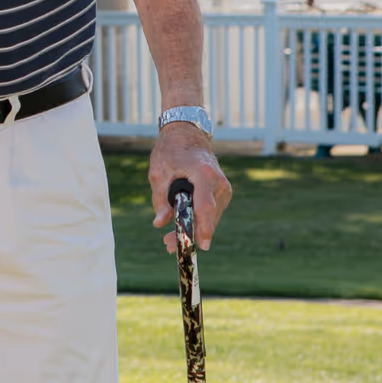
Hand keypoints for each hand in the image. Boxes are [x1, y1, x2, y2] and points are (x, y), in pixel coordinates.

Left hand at [149, 123, 232, 252]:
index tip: (199, 245)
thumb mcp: (158, 173)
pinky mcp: (222, 193)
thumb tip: (160, 223)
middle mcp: (218, 183)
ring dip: (193, 229)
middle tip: (169, 246)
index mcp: (203, 174)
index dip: (202, 227)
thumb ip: (160, 199)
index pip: (204, 206)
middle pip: (207, 216)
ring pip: (210, 217)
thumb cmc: (170, 152)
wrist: (188, 136)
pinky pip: (211, 212)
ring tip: (169, 241)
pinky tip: (181, 229)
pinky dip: (198, 221)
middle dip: (190, 233)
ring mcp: (223, 188)